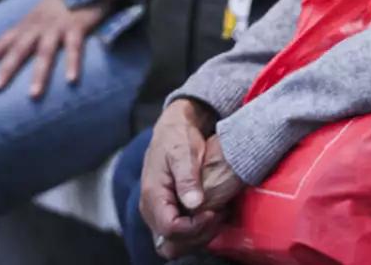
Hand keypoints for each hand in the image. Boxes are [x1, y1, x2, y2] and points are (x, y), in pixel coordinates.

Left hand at [0, 0, 105, 98]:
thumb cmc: (63, 4)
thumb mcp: (40, 15)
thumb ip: (29, 31)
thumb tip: (14, 53)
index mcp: (28, 24)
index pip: (3, 41)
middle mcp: (38, 25)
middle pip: (19, 49)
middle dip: (7, 69)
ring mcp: (57, 26)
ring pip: (45, 52)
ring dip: (39, 74)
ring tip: (33, 95)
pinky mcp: (77, 26)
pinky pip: (74, 47)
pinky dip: (72, 63)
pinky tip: (71, 80)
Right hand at [140, 102, 244, 257]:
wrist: (173, 128)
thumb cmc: (178, 137)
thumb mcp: (184, 153)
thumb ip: (187, 178)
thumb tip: (193, 204)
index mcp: (153, 194)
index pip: (170, 228)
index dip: (194, 227)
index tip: (213, 213)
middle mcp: (151, 208)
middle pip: (172, 242)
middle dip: (198, 235)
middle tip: (219, 216)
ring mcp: (158, 212)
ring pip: (175, 243)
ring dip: (199, 236)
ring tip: (218, 216)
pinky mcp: (167, 211)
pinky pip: (179, 234)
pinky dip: (197, 231)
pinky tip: (213, 216)